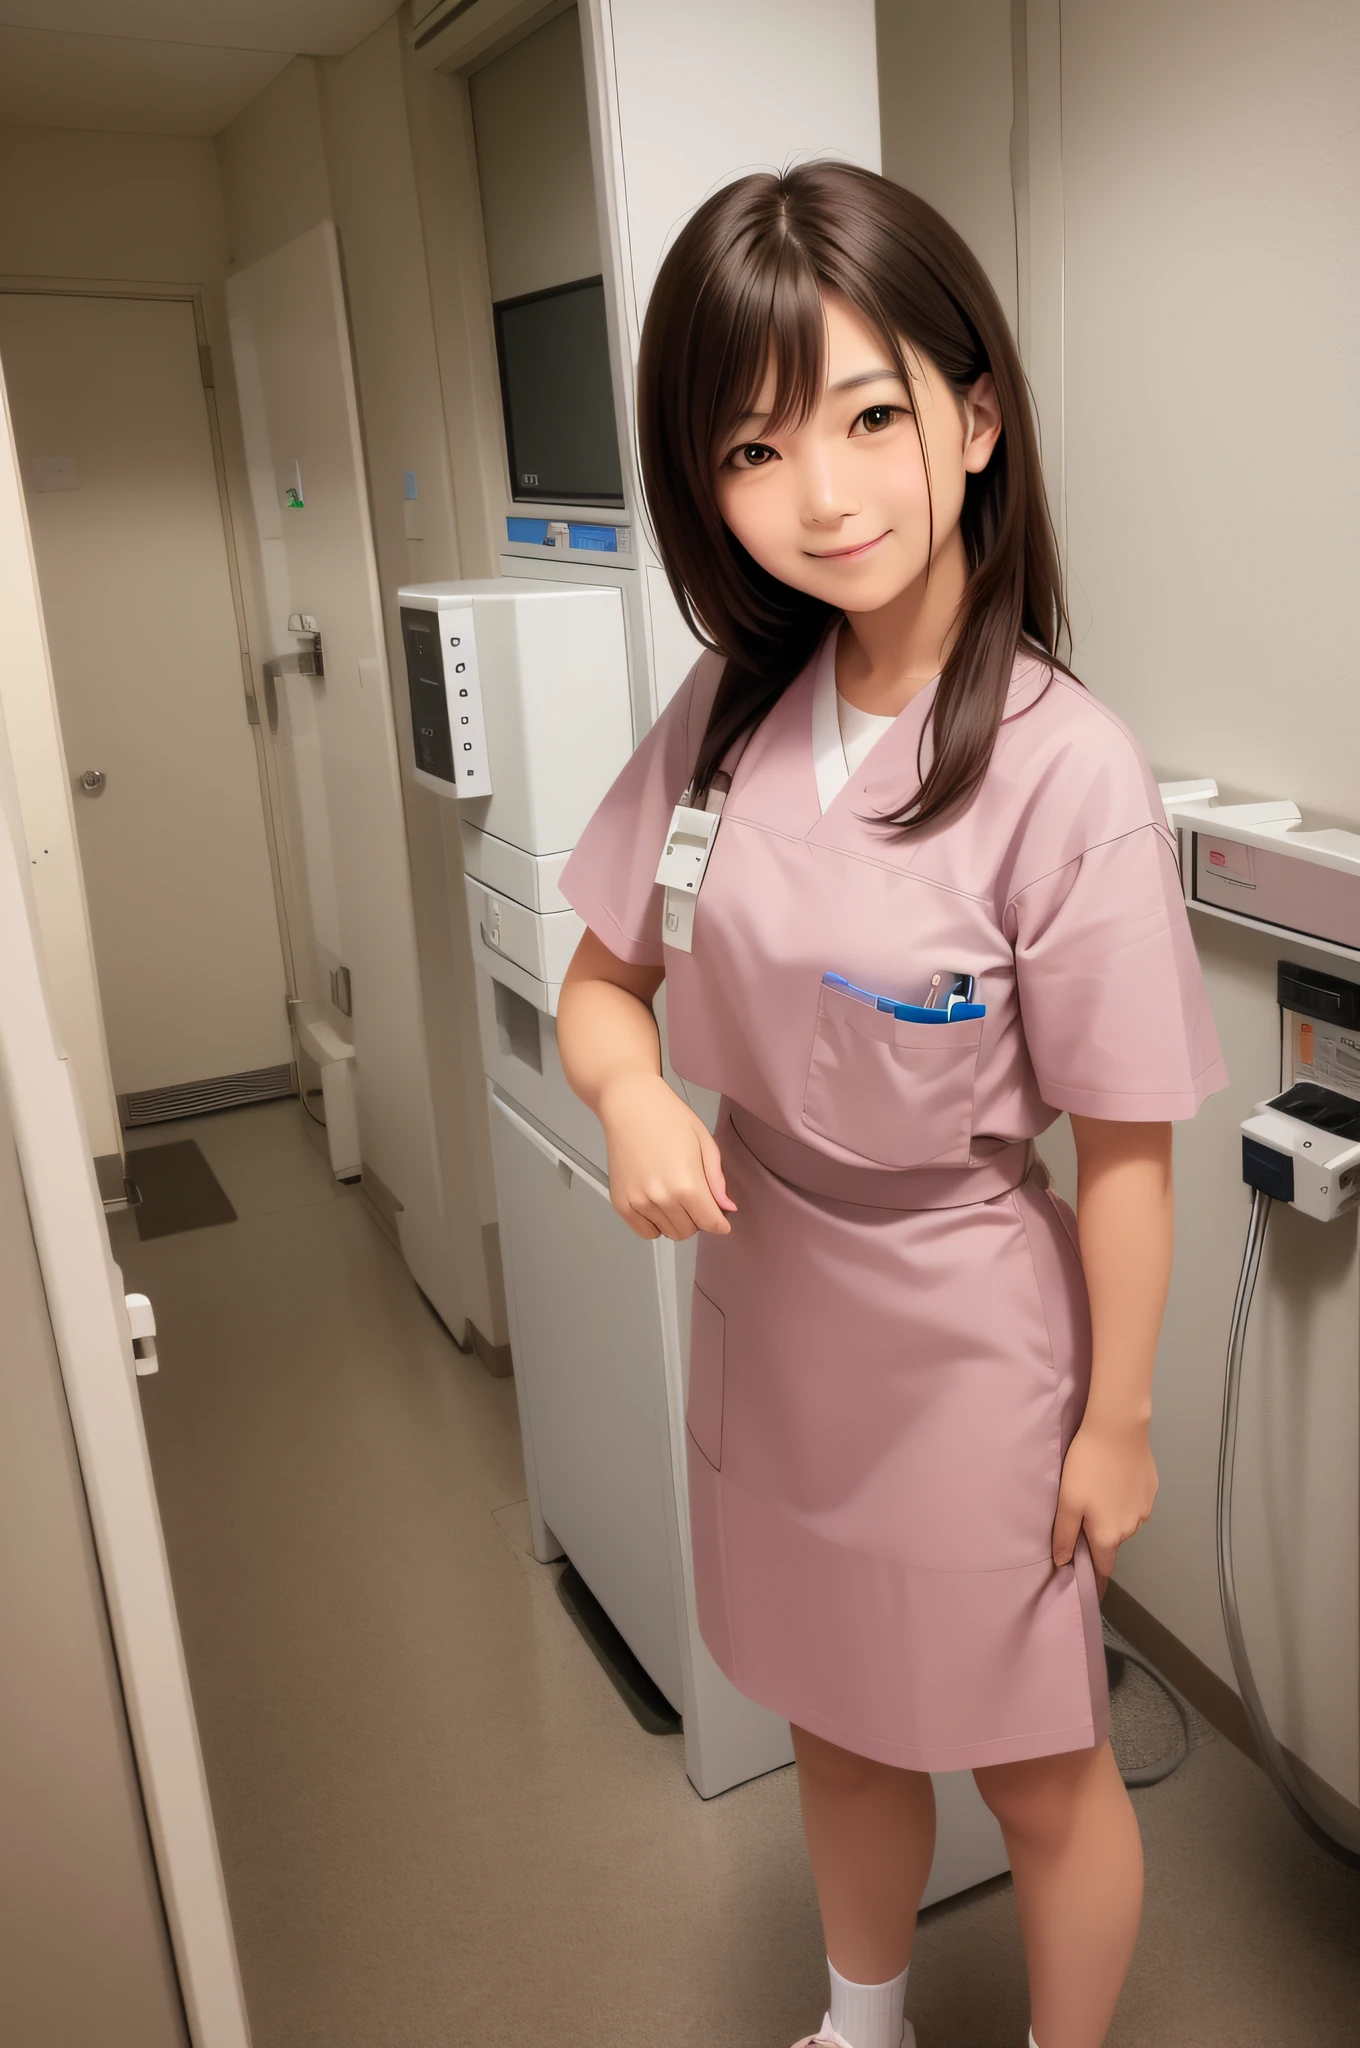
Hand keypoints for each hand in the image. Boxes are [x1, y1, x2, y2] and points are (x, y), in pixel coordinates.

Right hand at [597, 1072, 736, 1240]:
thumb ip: (717, 1180)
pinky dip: (654, 1223)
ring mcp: (639, 1202)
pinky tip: (656, 1202)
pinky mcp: (621, 1203)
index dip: (720, 1222)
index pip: (712, 1224)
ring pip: (668, 1232)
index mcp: (688, 1185)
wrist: (630, 1105)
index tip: (720, 1218)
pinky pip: (645, 1232)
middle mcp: (662, 1199)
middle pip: (689, 1231)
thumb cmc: (667, 1117)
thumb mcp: (704, 1142)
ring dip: (676, 1221)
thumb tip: (727, 1208)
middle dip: (697, 1219)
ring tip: (671, 1193)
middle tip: (693, 1197)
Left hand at [1052, 1418, 1157, 1596]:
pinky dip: (1125, 1497)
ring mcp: (1146, 1509)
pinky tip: (1114, 1477)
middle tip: (1082, 1508)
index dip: (1092, 1568)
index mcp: (1109, 1535)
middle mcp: (1132, 1528)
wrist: (1118, 1430)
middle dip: (1098, 1533)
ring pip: (1125, 1521)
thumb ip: (1065, 1535)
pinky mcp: (1152, 1490)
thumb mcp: (1067, 1501)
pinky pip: (1135, 1503)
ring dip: (1113, 1514)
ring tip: (1098, 1488)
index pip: (1103, 1566)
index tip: (1082, 1562)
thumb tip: (1063, 1562)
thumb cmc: (1087, 1466)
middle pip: (1112, 1541)